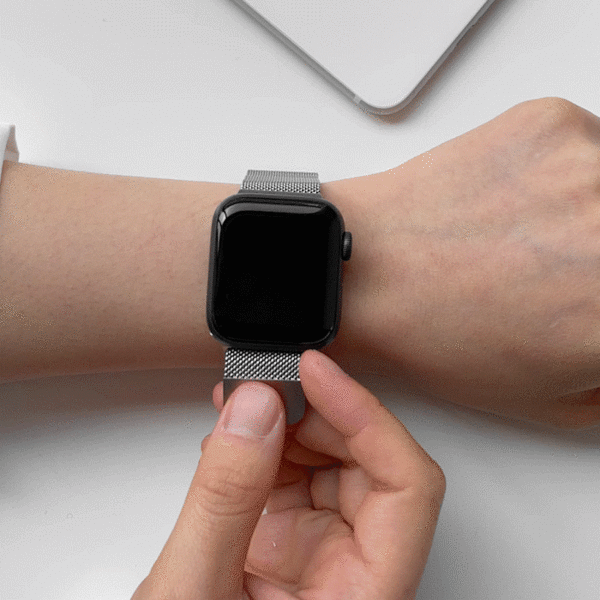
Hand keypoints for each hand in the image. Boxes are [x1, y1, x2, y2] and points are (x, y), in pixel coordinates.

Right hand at [131, 350, 444, 598]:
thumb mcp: (191, 595)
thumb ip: (225, 501)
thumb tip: (256, 410)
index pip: (406, 489)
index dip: (368, 418)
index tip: (318, 374)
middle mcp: (351, 579)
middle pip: (369, 467)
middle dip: (318, 414)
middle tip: (267, 384)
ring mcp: (317, 562)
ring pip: (330, 465)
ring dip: (289, 424)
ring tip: (242, 402)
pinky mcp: (283, 548)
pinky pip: (291, 476)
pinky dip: (264, 444)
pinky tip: (235, 434)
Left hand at [325, 97, 599, 428]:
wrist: (363, 270)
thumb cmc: (433, 336)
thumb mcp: (547, 398)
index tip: (592, 298)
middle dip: (599, 264)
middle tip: (574, 269)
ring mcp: (588, 165)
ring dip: (595, 214)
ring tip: (546, 240)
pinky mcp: (551, 123)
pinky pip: (592, 146)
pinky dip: (571, 176)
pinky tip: (522, 204)